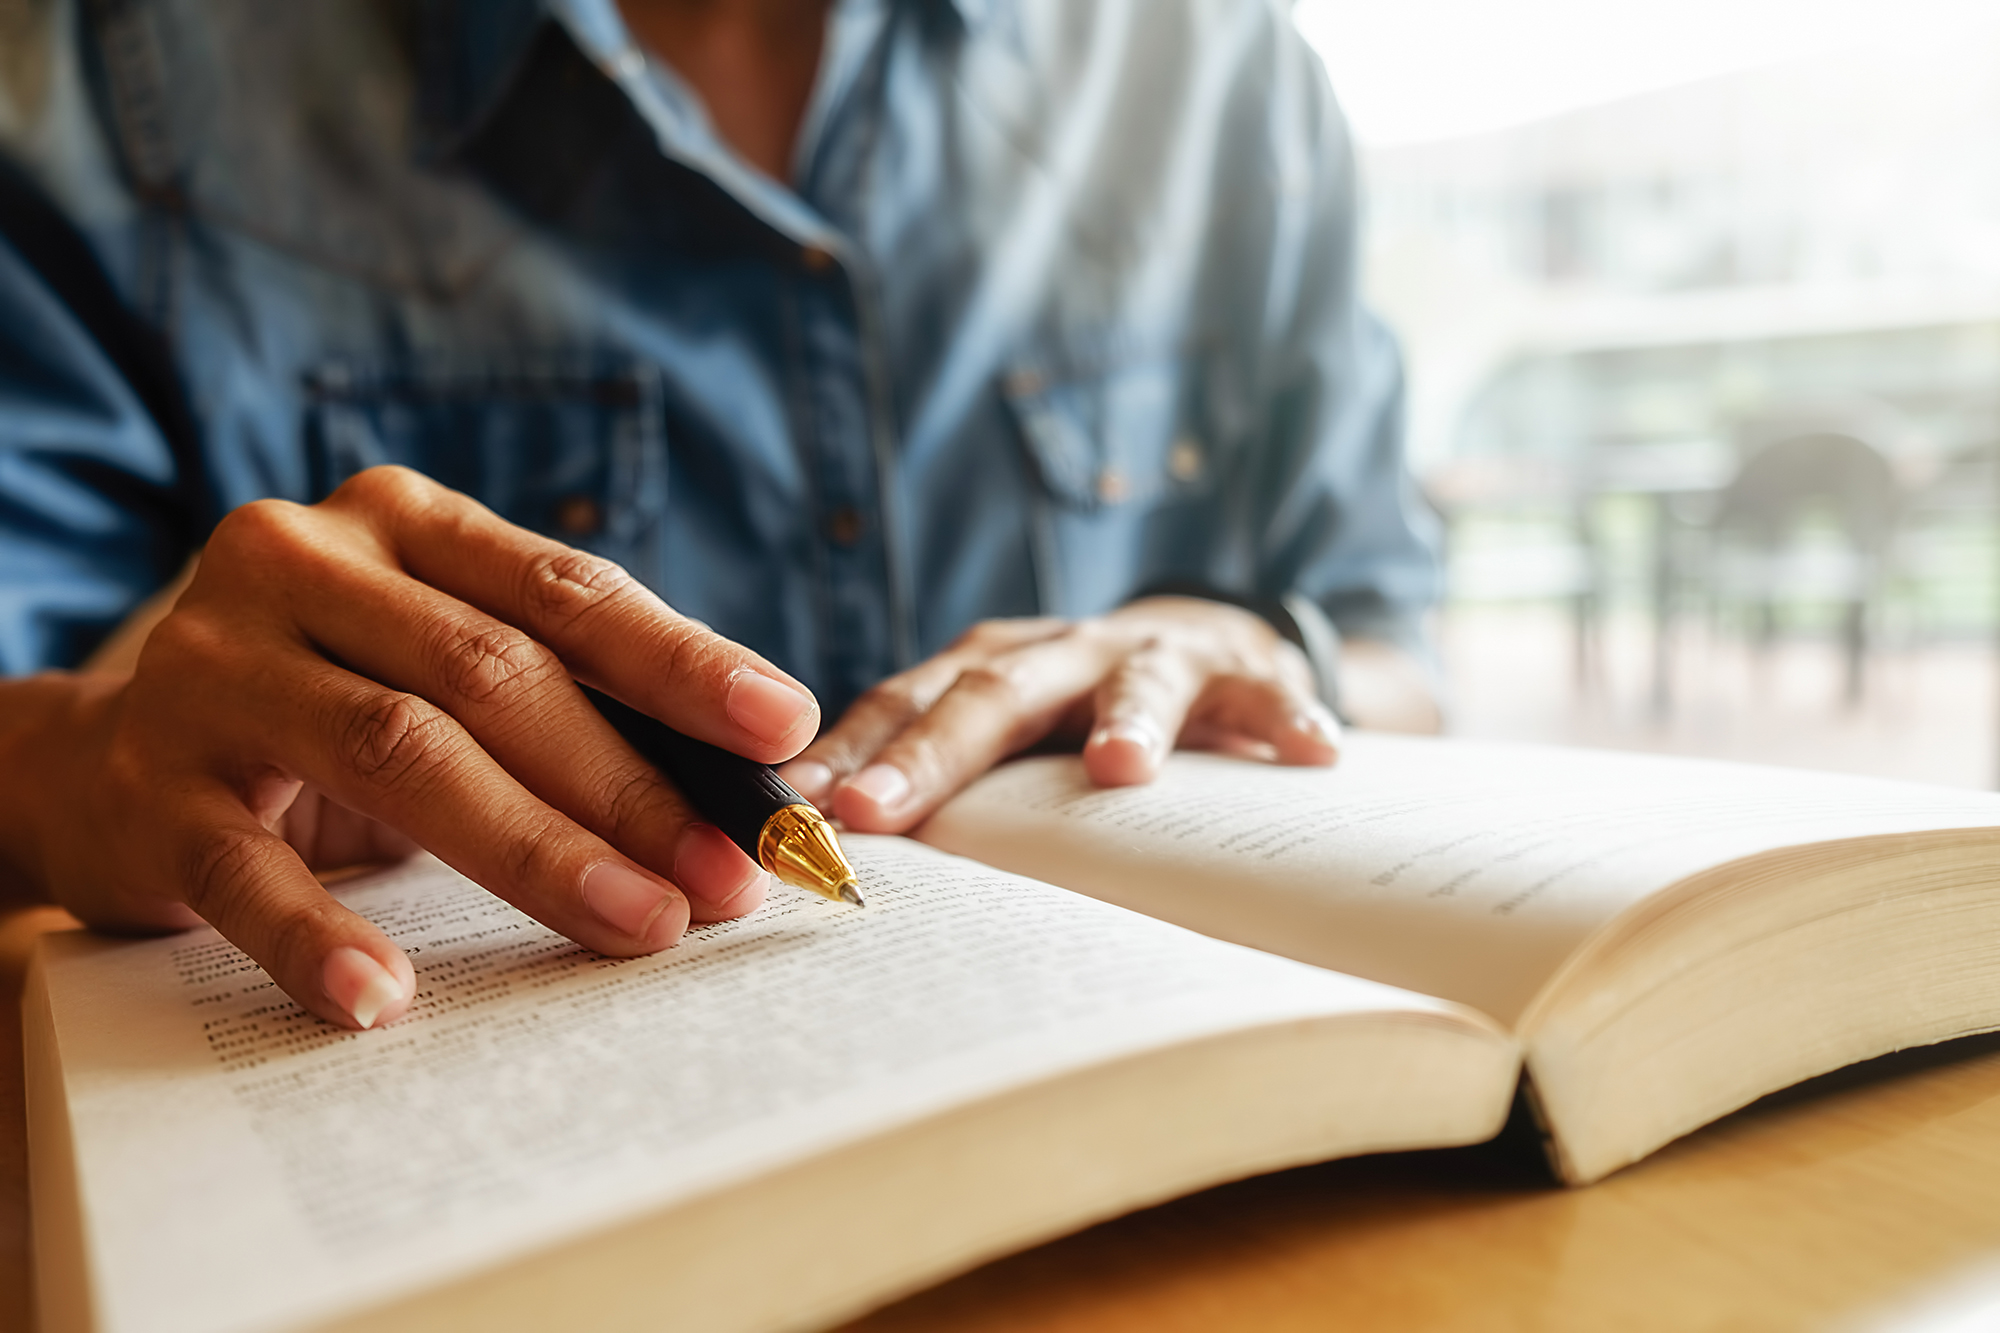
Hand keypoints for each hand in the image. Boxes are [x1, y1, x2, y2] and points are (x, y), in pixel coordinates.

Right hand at [8, 467, 821, 1029]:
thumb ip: (574, 691)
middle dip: (630, 784)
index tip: (786, 729)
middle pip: (495, 675)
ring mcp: (216, 673)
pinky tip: (390, 995)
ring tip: (640, 925)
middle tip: (729, 876)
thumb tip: (750, 775)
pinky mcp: (149, 790)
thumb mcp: (444, 662)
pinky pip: (248, 875)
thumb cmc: (337, 701)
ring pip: (400, 755)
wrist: (110, 754)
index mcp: (402, 524)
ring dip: (536, 852)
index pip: (563, 588)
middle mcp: (303, 566)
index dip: (681, 660)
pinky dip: (324, 937)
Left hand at [776, 597, 1340, 832]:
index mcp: (982, 671)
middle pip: (988, 697)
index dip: (846, 758)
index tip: (793, 816)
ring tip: (1121, 771)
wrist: (1197, 641)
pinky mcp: (1236, 669)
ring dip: (1128, 721)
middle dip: (931, 755)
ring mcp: (1145, 656)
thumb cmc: (1074, 711)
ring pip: (1131, 682)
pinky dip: (1284, 718)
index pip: (899, 707)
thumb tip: (815, 862)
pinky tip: (1312, 752)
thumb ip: (932, 784)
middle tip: (877, 812)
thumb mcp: (1001, 734)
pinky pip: (1263, 694)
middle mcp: (1053, 654)